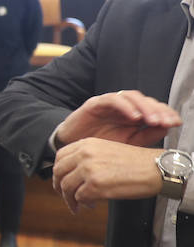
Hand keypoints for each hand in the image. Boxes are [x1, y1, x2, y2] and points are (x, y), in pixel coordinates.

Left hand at [52, 137, 162, 212]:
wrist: (156, 169)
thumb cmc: (136, 163)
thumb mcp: (107, 151)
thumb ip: (88, 158)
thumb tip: (72, 174)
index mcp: (87, 144)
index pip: (60, 157)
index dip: (59, 171)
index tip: (61, 180)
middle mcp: (85, 154)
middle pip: (59, 172)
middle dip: (59, 187)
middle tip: (66, 196)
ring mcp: (89, 169)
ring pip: (66, 187)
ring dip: (70, 199)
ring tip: (77, 205)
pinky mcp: (95, 185)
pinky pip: (79, 197)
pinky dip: (82, 204)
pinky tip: (91, 205)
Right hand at [54, 91, 179, 148]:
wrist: (71, 149)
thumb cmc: (99, 147)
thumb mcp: (127, 144)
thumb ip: (146, 136)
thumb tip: (166, 128)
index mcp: (133, 116)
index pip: (153, 109)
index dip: (166, 113)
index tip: (176, 123)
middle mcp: (123, 107)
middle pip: (145, 101)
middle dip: (159, 110)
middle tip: (167, 122)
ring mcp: (109, 104)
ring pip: (132, 97)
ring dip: (145, 107)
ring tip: (153, 120)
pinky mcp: (95, 103)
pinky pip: (112, 99)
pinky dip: (126, 106)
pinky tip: (134, 117)